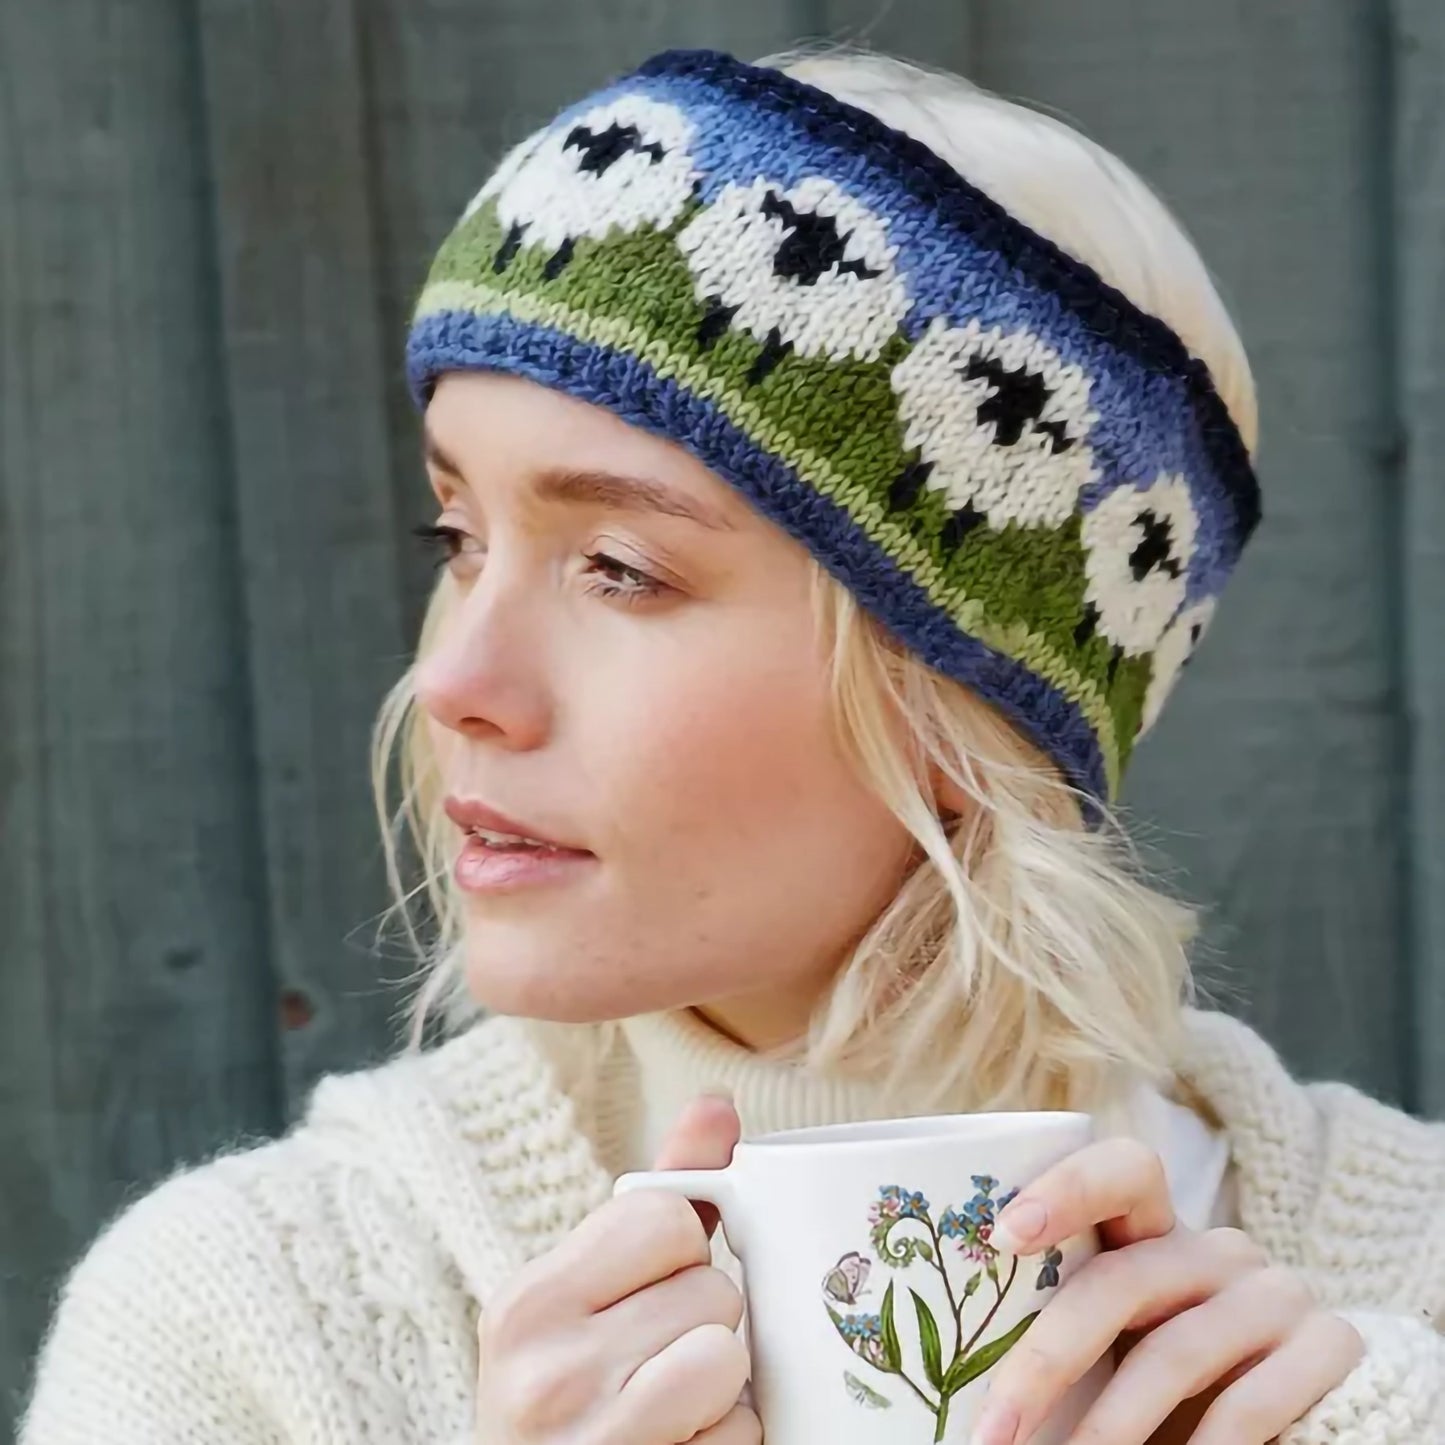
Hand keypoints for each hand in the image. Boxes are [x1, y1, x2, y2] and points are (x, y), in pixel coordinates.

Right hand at [476, 1095, 759, 1443]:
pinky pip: (743, 1432)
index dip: (680, 1254)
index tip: (645, 1294)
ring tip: (669, 1405)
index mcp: (526, 1304)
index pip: (667, 1218)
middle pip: (712, 1290)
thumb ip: (657, 1196)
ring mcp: (600, 1441)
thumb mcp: (580, 1297)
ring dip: (721, 1386)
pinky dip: (728, 1441)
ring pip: (731, 1356)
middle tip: (653, 1363)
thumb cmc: (565, 1397)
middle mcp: (549, 1373)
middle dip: (703, 1322)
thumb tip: (717, 1103)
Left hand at [971, 1138, 1362, 1444]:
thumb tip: (945, 1372)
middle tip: (993, 1428)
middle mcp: (1217, 1247)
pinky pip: (1247, 1402)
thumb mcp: (1119, 1339)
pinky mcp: (1327, 1346)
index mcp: (1157, 1228)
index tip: (1001, 1235)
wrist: (1294, 1415)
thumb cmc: (1166, 1379)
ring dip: (1109, 1427)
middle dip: (1046, 1360)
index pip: (1122, 1169)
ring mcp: (1275, 1293)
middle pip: (1121, 1281)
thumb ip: (1060, 1322)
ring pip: (1173, 1353)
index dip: (1065, 1189)